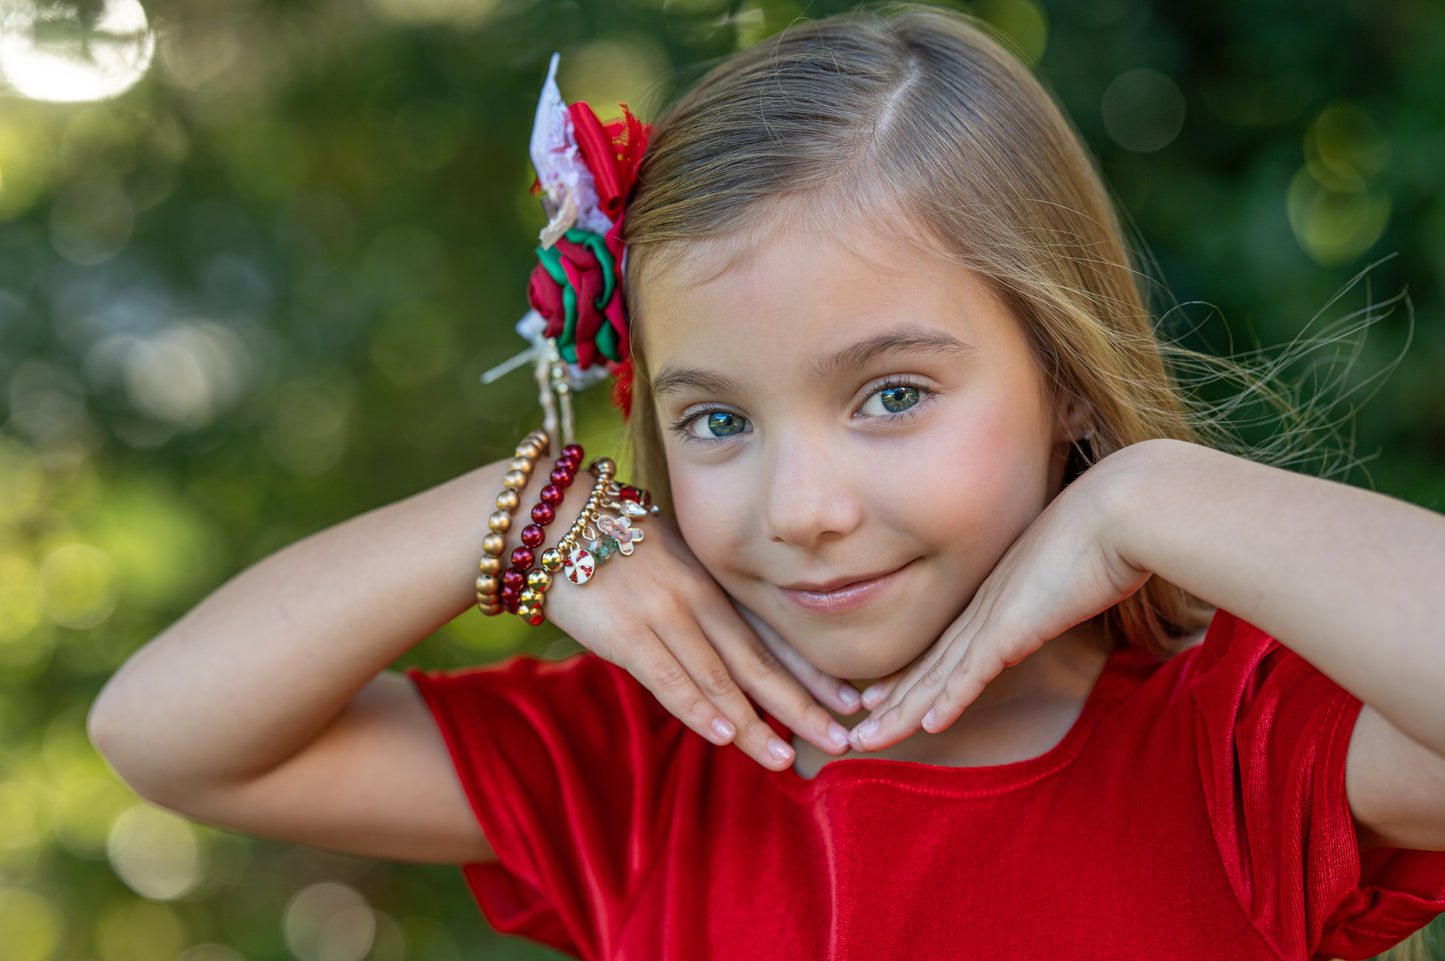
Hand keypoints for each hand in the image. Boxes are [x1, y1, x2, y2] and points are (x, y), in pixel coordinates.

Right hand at [544, 514, 858, 769]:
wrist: (552, 522)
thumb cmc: (607, 544)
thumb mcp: (668, 562)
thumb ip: (698, 599)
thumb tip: (726, 641)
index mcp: (712, 585)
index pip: (773, 636)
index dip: (813, 671)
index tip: (851, 700)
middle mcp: (698, 601)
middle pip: (760, 661)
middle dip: (803, 704)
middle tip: (842, 740)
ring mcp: (664, 616)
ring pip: (719, 679)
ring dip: (754, 723)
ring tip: (786, 757)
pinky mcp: (626, 634)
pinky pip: (667, 677)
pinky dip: (697, 707)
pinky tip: (723, 733)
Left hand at [848, 462, 1148, 750]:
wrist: (1119, 509)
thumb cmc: (1109, 534)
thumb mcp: (1075, 571)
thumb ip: (1057, 591)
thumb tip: (1062, 599)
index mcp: (996, 596)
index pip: (945, 647)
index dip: (912, 678)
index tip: (881, 698)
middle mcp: (985, 607)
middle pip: (929, 667)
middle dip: (893, 705)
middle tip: (859, 734)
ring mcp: (995, 617)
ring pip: (937, 677)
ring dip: (903, 714)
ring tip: (867, 741)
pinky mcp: (1014, 627)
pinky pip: (973, 672)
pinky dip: (949, 700)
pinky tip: (927, 726)